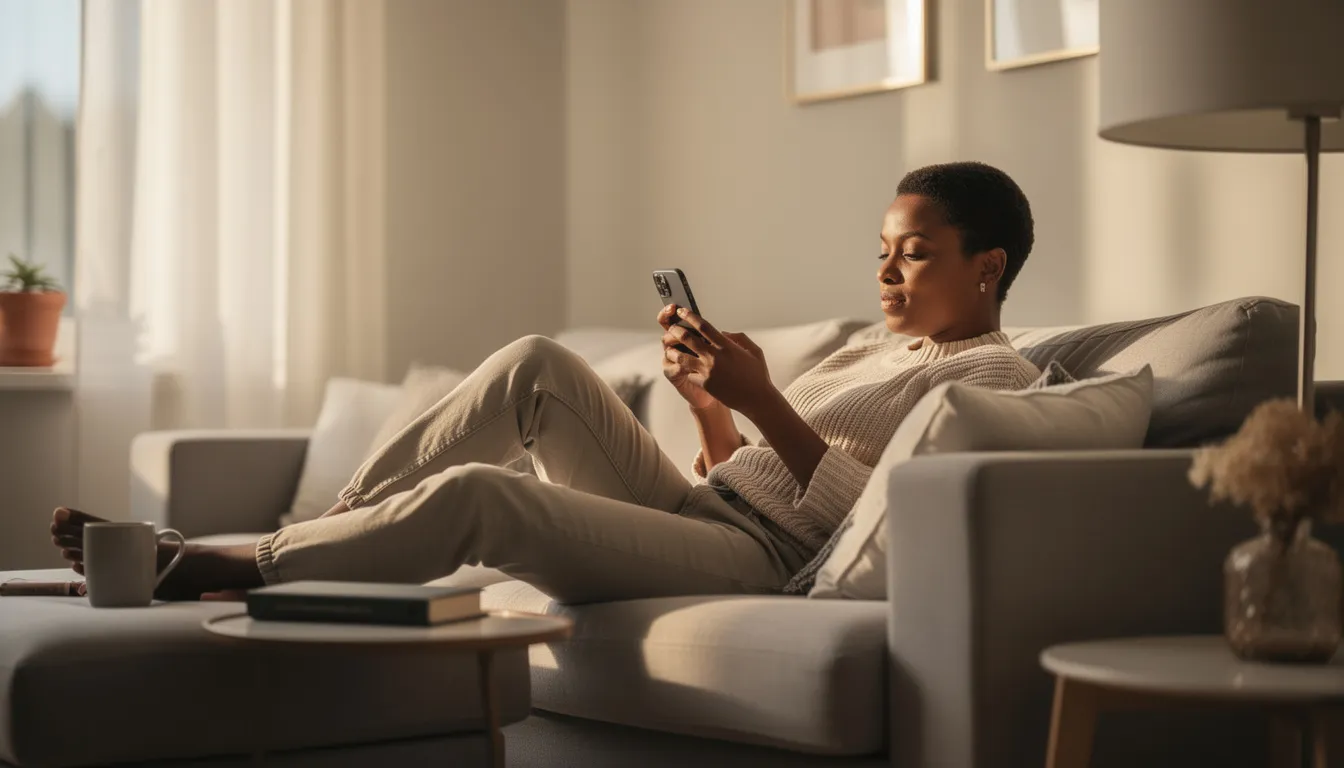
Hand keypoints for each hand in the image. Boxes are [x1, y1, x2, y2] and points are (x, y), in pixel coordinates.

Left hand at [660, 307, 774, 416]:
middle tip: (672, 328)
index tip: (682, 311)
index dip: (690, 316)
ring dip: (673, 351)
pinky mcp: (705, 384)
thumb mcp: (754, 351)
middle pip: (688, 338)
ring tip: (669, 348)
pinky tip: (684, 369)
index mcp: (727, 346)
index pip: (703, 326)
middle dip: (676, 330)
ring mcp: (708, 371)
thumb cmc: (758, 375)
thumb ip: (738, 338)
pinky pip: (690, 374)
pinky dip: (687, 370)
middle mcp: (715, 356)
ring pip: (682, 357)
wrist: (757, 399)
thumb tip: (722, 332)